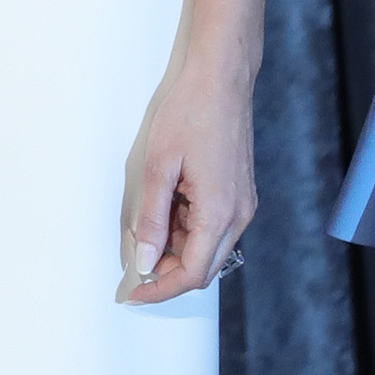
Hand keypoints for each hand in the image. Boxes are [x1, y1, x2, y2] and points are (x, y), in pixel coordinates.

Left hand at [124, 56, 254, 301]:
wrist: (221, 81)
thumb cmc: (189, 114)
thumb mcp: (157, 167)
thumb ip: (151, 218)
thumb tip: (145, 260)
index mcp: (220, 213)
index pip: (192, 272)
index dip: (161, 288)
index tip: (133, 293)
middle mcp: (239, 216)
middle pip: (203, 266)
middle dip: (167, 273)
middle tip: (132, 267)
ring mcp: (242, 205)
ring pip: (208, 247)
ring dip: (175, 248)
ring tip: (144, 228)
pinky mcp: (238, 194)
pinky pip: (212, 227)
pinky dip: (186, 230)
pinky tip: (164, 211)